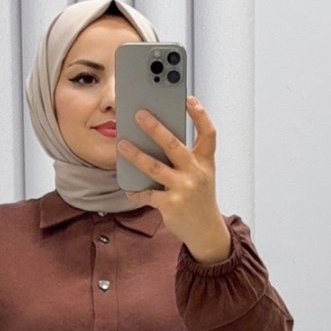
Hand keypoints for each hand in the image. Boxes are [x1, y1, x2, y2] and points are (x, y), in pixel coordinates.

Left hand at [118, 96, 226, 252]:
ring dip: (136, 155)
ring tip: (122, 144)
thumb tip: (157, 138)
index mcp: (205, 162)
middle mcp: (196, 173)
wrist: (206, 230)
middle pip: (174, 145)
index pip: (208, 133)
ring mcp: (183, 189)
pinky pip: (147, 194)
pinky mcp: (171, 204)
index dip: (200, 115)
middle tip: (139, 114)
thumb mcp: (201, 174)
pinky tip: (128, 188)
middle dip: (155, 128)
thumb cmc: (199, 197)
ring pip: (154, 167)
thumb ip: (187, 157)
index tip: (189, 99)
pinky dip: (136, 192)